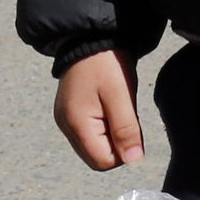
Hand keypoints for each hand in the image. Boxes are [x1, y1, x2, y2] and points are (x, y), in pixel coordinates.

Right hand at [54, 49, 144, 170]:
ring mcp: (66, 120)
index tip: (129, 124)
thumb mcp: (121, 96)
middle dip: (116, 143)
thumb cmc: (107, 64)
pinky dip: (104, 125)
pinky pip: (90, 133)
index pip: (103, 161)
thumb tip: (133, 161)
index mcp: (76, 124)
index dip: (123, 149)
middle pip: (97, 157)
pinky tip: (108, 105)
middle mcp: (66, 127)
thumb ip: (126, 130)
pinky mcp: (69, 113)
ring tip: (115, 107)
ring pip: (94, 146)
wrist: (91, 37)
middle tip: (124, 114)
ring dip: (111, 134)